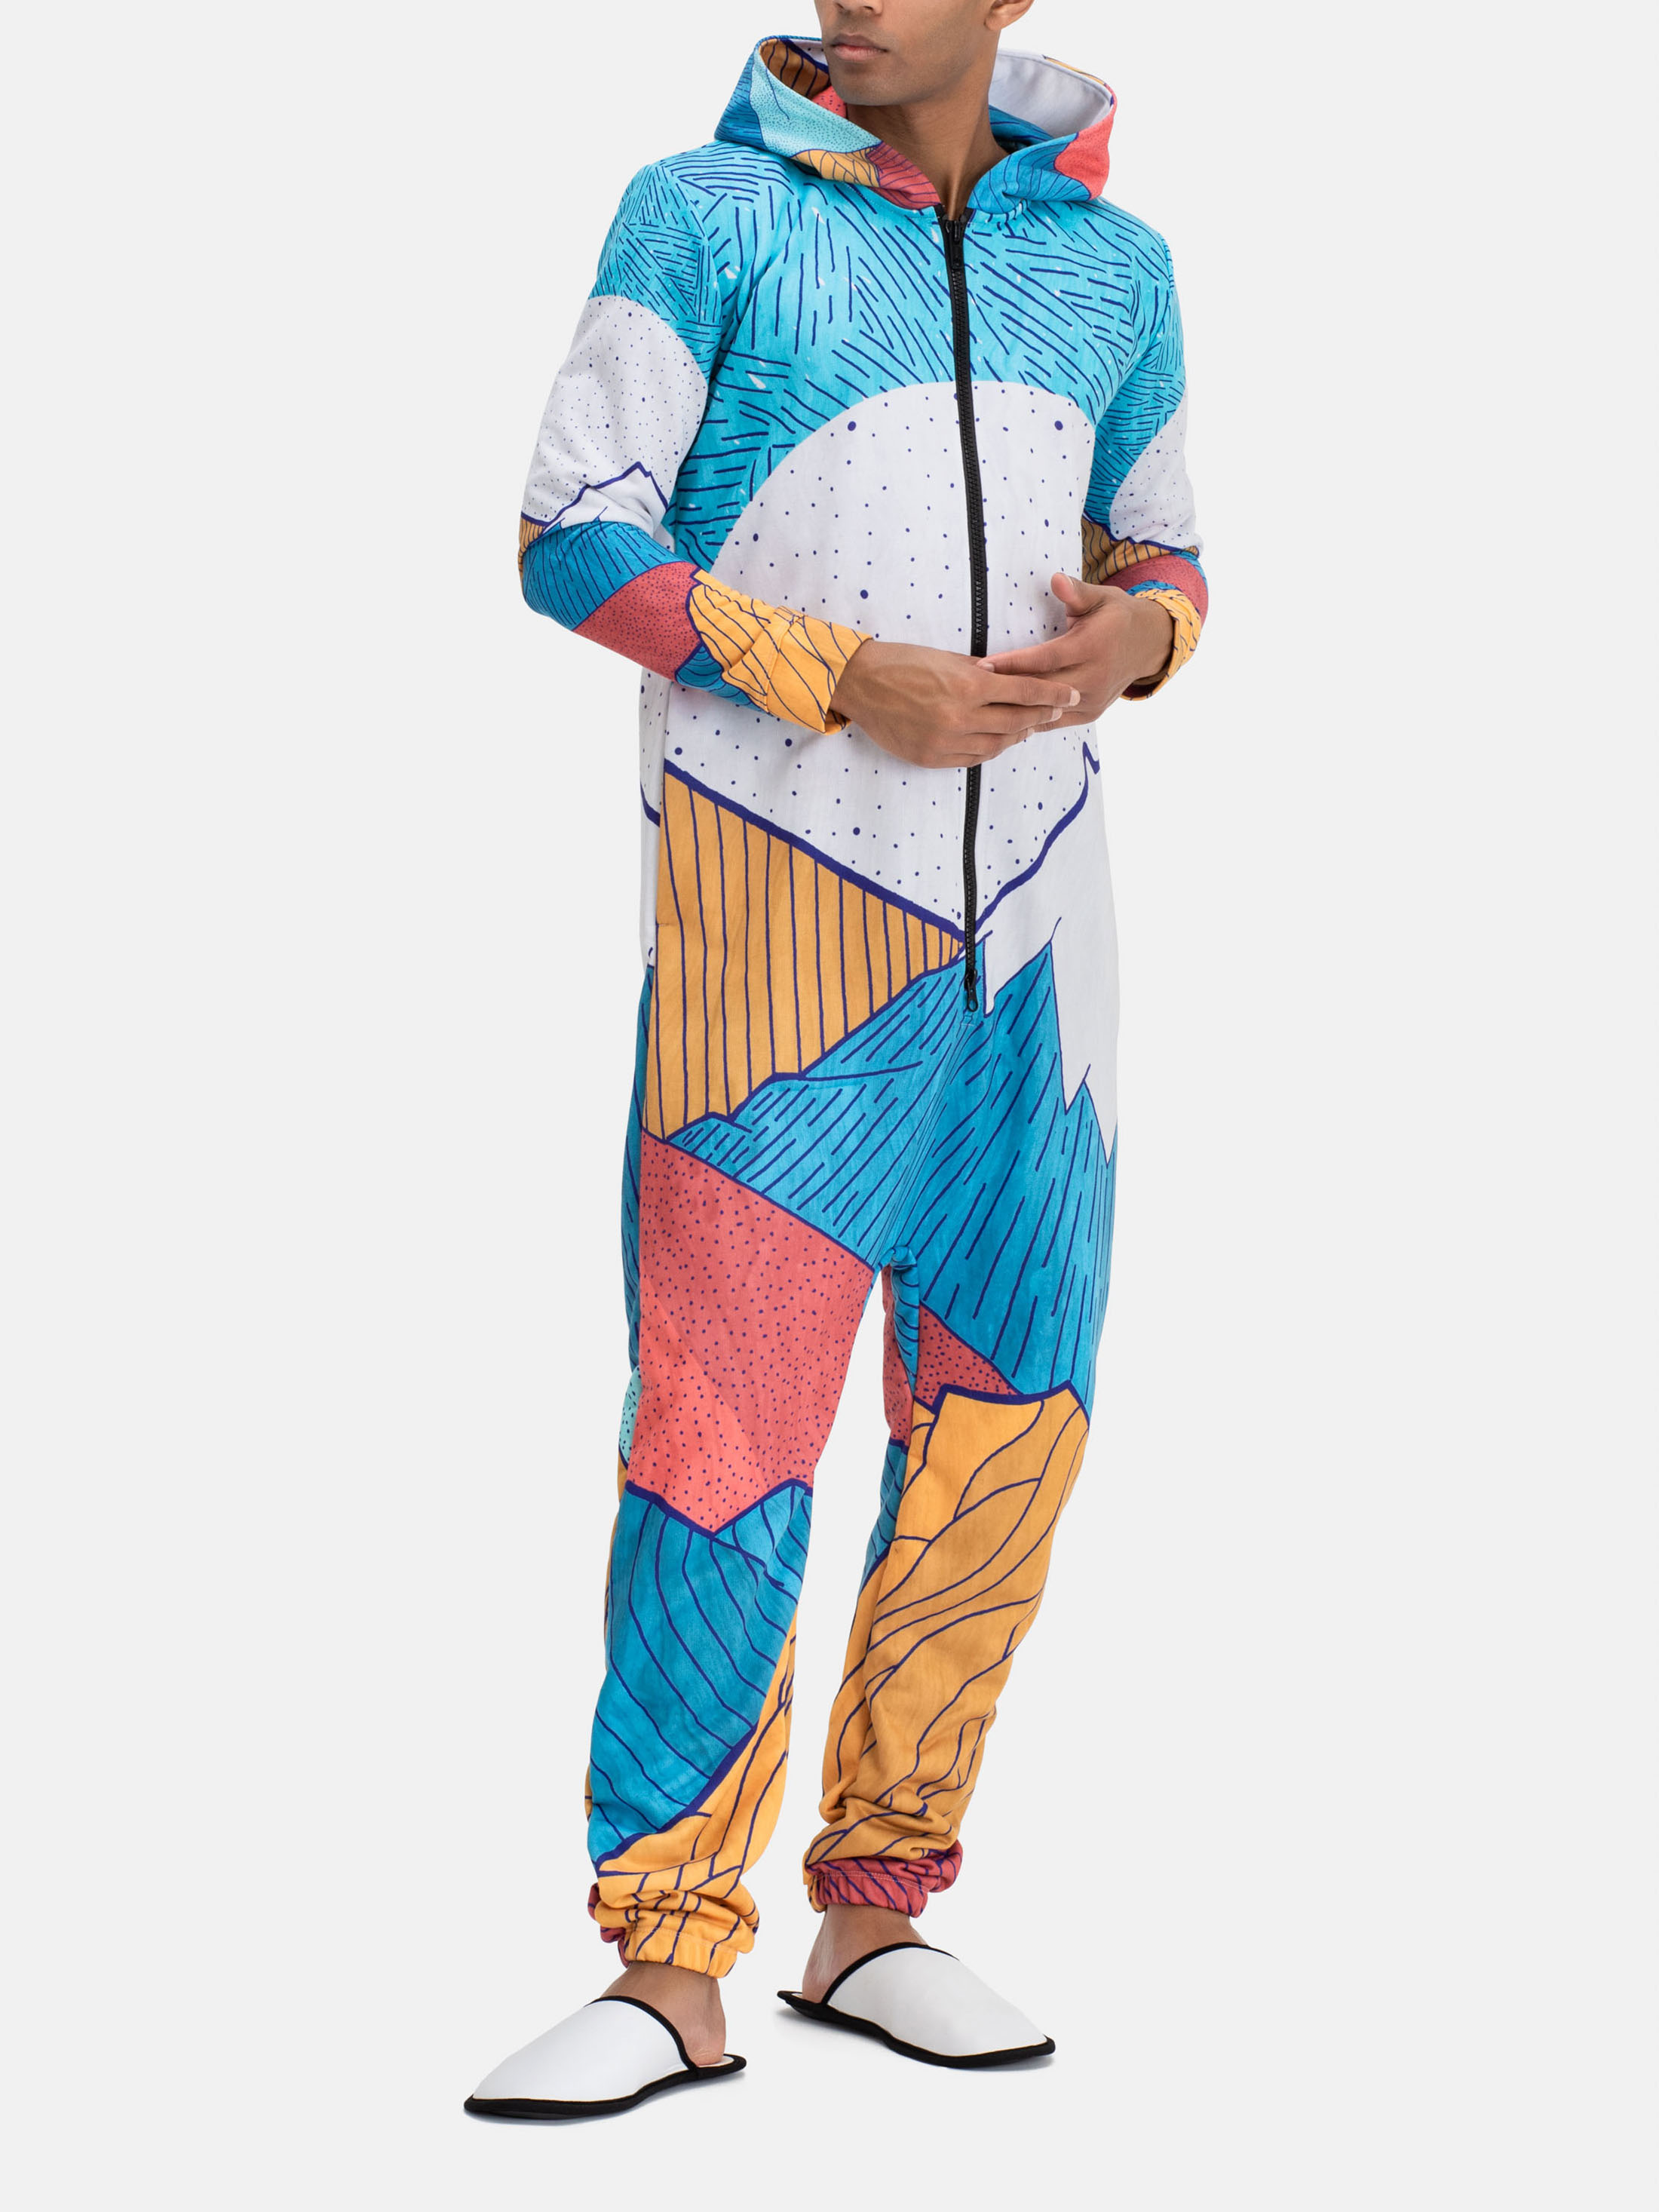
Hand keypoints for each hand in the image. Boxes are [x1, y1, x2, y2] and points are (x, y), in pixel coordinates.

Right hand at [829, 640, 1078, 768]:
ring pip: (996, 745)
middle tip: (1058, 712)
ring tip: (1029, 728)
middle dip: (1041, 716)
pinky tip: (998, 743)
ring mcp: (946, 741)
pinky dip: (989, 751)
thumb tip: (1009, 679)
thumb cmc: (902, 662)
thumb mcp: (946, 658)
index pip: (1024, 692)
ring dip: (1017, 736)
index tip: (1071, 695)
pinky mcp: (931, 758)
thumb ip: (980, 672)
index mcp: (969, 686)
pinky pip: (971, 759)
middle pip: (1016, 722)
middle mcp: (961, 717)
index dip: (1052, 694)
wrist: (860, 683)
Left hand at [980, 573, 1173, 723]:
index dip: (1013, 664)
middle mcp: (1094, 678)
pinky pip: (1054, 722)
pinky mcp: (1089, 714)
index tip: (983, 665)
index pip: (1046, 659)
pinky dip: (1030, 721)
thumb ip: (1076, 592)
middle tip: (970, 690)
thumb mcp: (1101, 597)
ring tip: (980, 708)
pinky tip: (1003, 719)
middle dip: (1006, 690)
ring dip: (1015, 710)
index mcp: (1093, 647)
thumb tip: (1056, 580)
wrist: (1146, 645)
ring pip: (1047, 711)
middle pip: (1043, 689)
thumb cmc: (1116, 616)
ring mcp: (1092, 700)